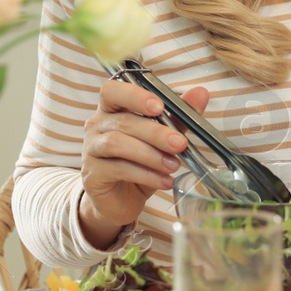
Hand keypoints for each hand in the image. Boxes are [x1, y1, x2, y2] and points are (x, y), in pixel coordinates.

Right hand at [77, 77, 207, 247]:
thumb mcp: (162, 138)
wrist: (121, 199)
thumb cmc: (140, 162)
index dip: (135, 96)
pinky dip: (146, 175)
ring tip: (174, 166)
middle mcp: (97, 125)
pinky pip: (118, 169)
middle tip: (179, 143)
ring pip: (118, 144)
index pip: (113, 91)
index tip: (159, 106)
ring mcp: (90, 149)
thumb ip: (178, 115)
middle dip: (156, 132)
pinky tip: (164, 181)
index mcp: (112, 108)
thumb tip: (201, 93)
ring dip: (151, 155)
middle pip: (124, 121)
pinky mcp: (92, 174)